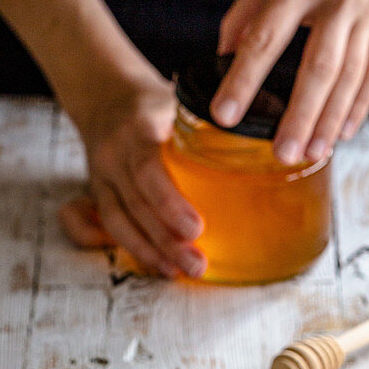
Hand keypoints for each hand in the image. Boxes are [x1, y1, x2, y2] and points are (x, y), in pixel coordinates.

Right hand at [61, 72, 205, 277]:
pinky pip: (105, 226)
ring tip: (180, 271)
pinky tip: (157, 265)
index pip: (148, 169)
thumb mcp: (180, 100)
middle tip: (197, 265)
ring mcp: (102, 176)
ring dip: (150, 252)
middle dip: (166, 240)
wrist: (105, 96)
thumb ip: (210, 125)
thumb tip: (269, 148)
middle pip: (137, 204)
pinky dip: (130, 248)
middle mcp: (114, 154)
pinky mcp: (98, 193)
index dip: (169, 203)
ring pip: (119, 221)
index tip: (196, 228)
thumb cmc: (155, 104)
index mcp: (138, 128)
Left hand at [210, 0, 368, 163]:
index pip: (266, 38)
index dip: (244, 80)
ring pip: (350, 78)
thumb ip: (248, 7)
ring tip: (311, 154)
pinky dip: (359, 107)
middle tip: (281, 155)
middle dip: (298, 116)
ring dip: (329, 121)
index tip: (226, 114)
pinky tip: (343, 133)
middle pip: (317, 68)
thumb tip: (225, 55)